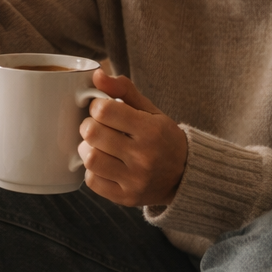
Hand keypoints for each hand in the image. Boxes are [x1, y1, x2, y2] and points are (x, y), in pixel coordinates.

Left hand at [78, 70, 188, 208]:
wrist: (185, 176)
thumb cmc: (162, 138)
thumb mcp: (150, 110)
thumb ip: (123, 90)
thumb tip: (97, 74)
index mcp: (150, 130)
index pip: (104, 111)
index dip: (97, 106)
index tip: (102, 109)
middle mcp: (144, 156)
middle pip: (93, 134)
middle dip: (88, 126)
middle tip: (96, 127)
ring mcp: (135, 180)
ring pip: (90, 159)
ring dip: (87, 149)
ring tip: (97, 146)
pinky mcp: (126, 197)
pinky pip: (92, 182)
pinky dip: (92, 171)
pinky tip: (104, 164)